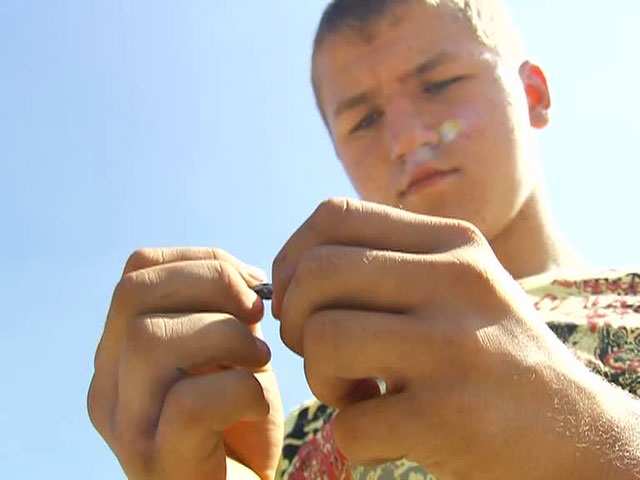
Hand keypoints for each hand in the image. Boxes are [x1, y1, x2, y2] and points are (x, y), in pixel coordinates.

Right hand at [88, 247, 283, 479]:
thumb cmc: (238, 422)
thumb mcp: (232, 353)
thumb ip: (227, 312)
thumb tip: (247, 279)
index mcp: (120, 352)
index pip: (135, 274)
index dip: (197, 262)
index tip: (249, 284)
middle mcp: (107, 386)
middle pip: (133, 295)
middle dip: (211, 285)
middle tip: (256, 314)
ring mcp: (126, 426)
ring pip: (152, 340)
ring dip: (228, 336)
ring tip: (259, 361)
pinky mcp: (158, 462)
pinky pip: (190, 401)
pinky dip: (241, 390)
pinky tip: (258, 405)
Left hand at [271, 198, 624, 478]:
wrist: (572, 433)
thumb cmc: (491, 354)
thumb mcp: (457, 286)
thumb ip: (386, 266)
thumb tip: (288, 276)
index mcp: (452, 242)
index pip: (332, 216)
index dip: (292, 259)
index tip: (299, 301)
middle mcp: (457, 281)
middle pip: (316, 274)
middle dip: (296, 322)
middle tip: (323, 355)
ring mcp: (457, 347)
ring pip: (323, 339)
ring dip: (320, 380)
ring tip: (357, 393)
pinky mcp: (451, 417)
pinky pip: (348, 424)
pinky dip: (353, 437)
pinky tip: (390, 435)